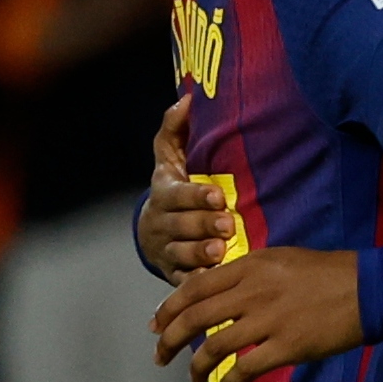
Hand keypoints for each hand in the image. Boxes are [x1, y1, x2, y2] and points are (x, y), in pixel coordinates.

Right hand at [136, 100, 235, 282]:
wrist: (155, 229)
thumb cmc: (174, 186)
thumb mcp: (171, 156)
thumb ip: (176, 129)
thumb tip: (187, 99)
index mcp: (164, 194)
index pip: (177, 194)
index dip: (195, 196)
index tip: (218, 195)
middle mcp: (162, 223)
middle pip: (180, 225)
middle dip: (201, 224)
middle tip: (226, 224)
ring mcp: (167, 250)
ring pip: (179, 254)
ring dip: (199, 254)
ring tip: (220, 251)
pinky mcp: (175, 273)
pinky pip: (183, 280)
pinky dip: (196, 282)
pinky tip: (213, 280)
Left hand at [156, 246, 368, 381]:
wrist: (370, 289)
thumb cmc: (328, 272)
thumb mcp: (281, 259)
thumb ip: (248, 273)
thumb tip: (219, 292)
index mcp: (249, 267)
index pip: (194, 288)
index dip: (169, 309)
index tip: (157, 325)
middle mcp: (252, 292)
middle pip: (195, 317)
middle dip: (170, 339)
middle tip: (161, 356)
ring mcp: (268, 320)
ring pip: (214, 346)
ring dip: (197, 365)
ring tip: (192, 376)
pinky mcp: (287, 346)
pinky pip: (246, 368)